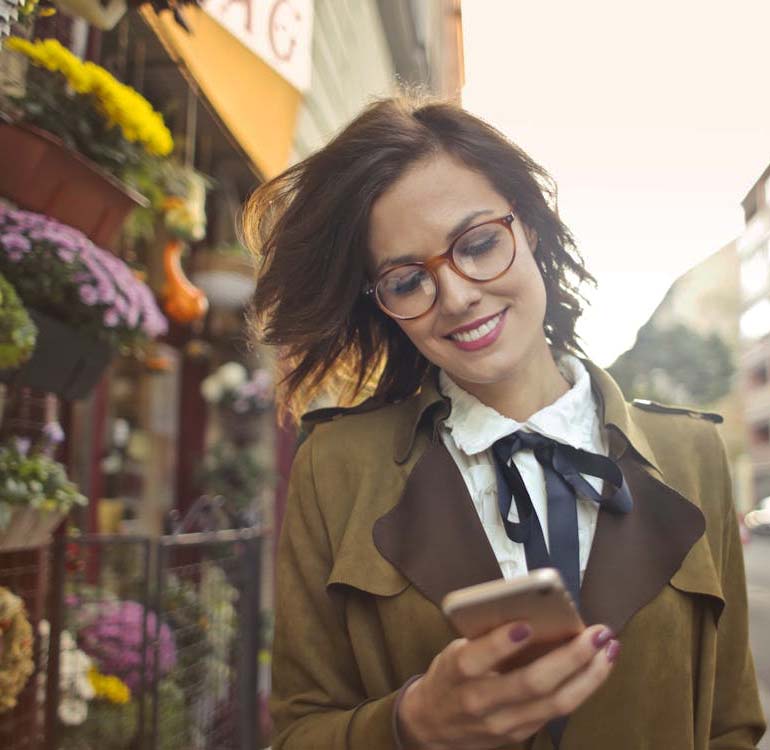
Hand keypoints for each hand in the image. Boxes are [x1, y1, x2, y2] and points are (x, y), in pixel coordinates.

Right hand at [397, 622, 618, 748]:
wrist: (431, 726)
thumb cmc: (449, 675)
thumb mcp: (453, 650)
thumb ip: (485, 638)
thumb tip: (530, 611)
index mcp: (457, 672)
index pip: (478, 659)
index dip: (501, 643)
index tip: (526, 624)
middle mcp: (481, 702)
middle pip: (531, 683)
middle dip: (570, 658)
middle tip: (597, 633)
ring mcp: (503, 724)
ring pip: (555, 704)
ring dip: (589, 676)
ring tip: (609, 649)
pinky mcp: (520, 735)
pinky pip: (557, 712)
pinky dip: (582, 688)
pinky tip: (597, 667)